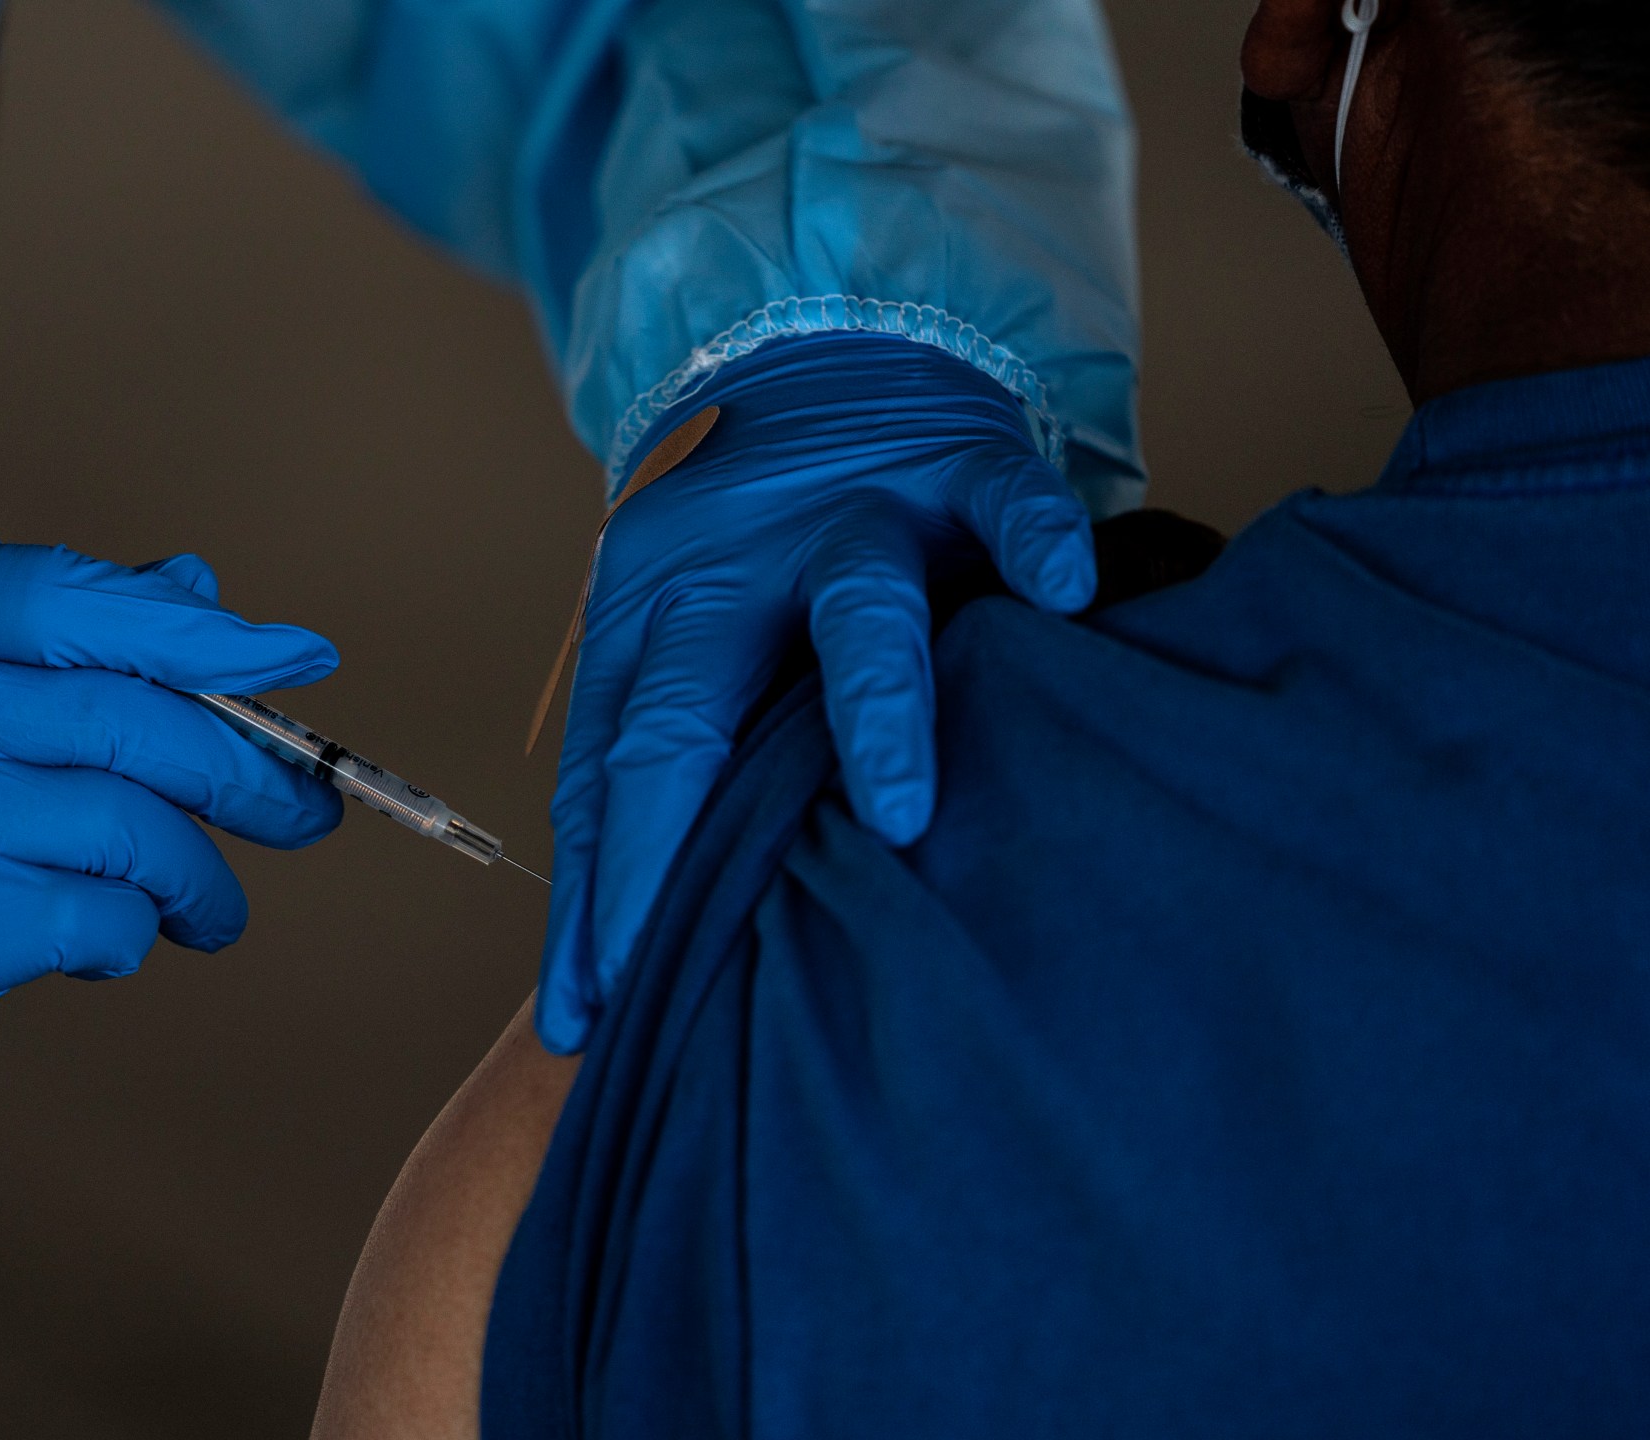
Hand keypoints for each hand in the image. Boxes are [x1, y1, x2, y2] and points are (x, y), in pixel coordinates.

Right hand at [0, 542, 344, 1171]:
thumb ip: (50, 652)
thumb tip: (197, 596)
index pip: (61, 593)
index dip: (193, 628)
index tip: (295, 656)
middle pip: (119, 718)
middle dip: (237, 770)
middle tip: (300, 811)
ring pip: (124, 830)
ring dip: (198, 878)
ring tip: (210, 909)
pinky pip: (94, 917)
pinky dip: (130, 936)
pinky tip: (111, 945)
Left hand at [538, 335, 1098, 1052]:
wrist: (813, 349)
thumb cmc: (749, 548)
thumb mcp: (679, 638)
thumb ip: (667, 765)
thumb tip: (629, 950)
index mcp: (652, 621)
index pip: (607, 774)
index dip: (596, 894)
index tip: (586, 1014)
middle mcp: (734, 571)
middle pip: (688, 704)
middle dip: (673, 832)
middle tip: (668, 952)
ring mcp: (848, 515)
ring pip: (855, 606)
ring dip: (873, 707)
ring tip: (901, 809)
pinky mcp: (958, 463)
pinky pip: (1004, 497)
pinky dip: (1033, 536)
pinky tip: (1063, 586)